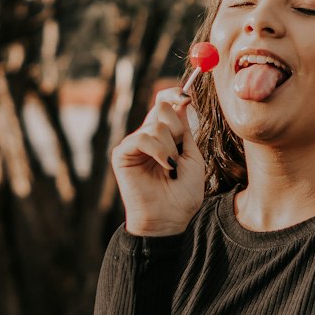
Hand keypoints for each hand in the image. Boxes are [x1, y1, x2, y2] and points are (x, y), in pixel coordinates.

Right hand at [112, 88, 206, 235]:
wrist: (169, 219)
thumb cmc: (183, 194)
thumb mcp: (192, 157)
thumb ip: (185, 130)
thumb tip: (181, 101)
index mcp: (164, 136)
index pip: (164, 103)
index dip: (174, 95)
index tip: (186, 97)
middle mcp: (148, 137)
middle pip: (161, 109)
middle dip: (177, 129)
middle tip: (179, 152)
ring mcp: (134, 145)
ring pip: (156, 126)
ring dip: (170, 147)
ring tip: (171, 168)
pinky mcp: (122, 154)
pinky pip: (141, 138)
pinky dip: (158, 150)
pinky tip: (165, 166)